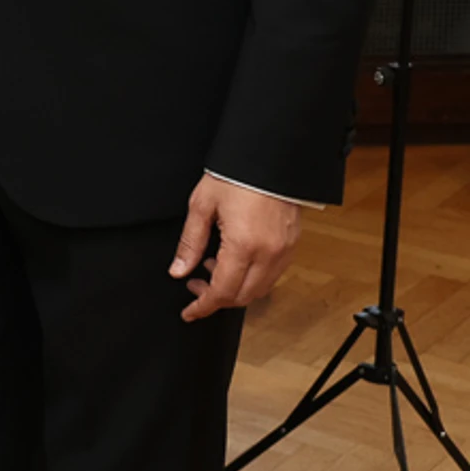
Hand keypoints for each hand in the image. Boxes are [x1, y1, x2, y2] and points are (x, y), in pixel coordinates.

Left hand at [171, 172, 303, 321]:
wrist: (270, 158)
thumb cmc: (235, 177)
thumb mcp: (201, 206)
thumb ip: (189, 242)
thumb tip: (178, 270)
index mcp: (243, 246)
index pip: (222, 292)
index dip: (203, 306)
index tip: (189, 312)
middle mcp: (268, 254)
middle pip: (242, 297)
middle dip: (216, 298)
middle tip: (194, 283)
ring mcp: (284, 252)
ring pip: (259, 289)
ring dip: (234, 289)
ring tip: (211, 267)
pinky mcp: (292, 246)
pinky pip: (272, 275)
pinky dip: (252, 278)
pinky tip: (234, 261)